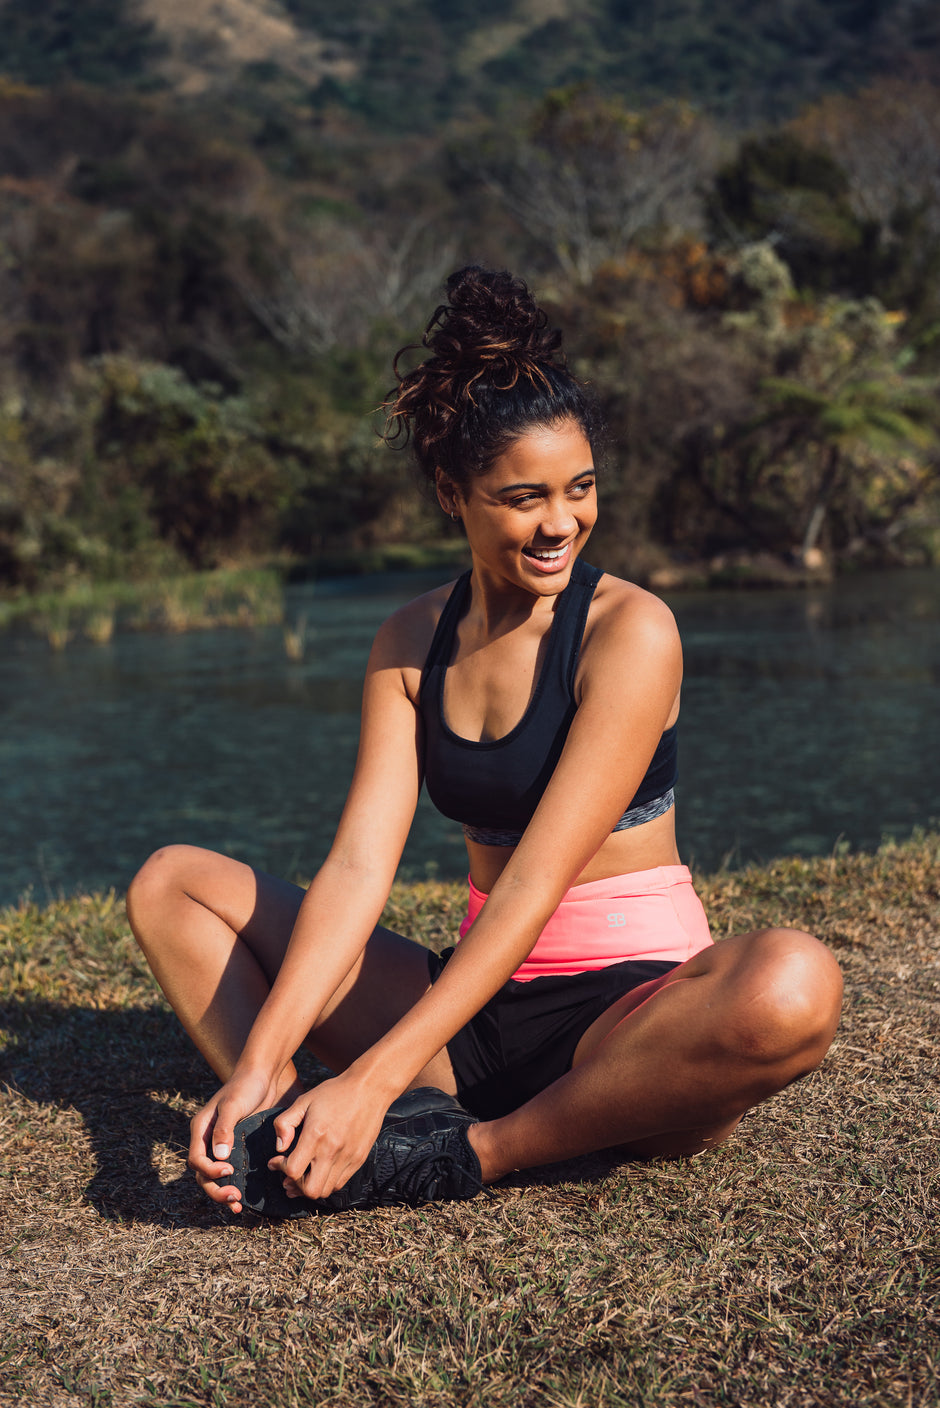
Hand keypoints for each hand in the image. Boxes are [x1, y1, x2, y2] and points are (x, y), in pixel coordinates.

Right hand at [188, 1066, 300, 1212]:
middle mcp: (207, 1140)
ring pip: (213, 1176)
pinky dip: (232, 1185)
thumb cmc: (245, 1087)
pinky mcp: (235, 1147)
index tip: (229, 1171)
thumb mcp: (234, 1105)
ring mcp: (220, 1145)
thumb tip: (219, 1157)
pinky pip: (228, 1171)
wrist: (261, 1076)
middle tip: (235, 1198)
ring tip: (238, 1204)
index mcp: (200, 1129)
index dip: (209, 1170)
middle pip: (202, 1173)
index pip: (197, 1159)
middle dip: (215, 1189)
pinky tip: (243, 1197)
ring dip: (222, 1192)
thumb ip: (224, 1129)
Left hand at [267, 1072, 391, 1202]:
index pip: (293, 1170)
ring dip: (311, 1186)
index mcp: (316, 1135)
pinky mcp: (359, 1159)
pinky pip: (340, 1183)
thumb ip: (285, 1123)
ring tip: (305, 1174)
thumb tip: (279, 1147)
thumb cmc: (334, 1092)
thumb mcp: (304, 1100)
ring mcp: (348, 1157)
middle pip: (310, 1190)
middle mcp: (333, 1150)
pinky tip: (321, 1168)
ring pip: (326, 1191)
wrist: (369, 1087)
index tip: (277, 1161)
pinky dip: (327, 1181)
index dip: (280, 1168)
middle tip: (291, 1172)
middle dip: (296, 1185)